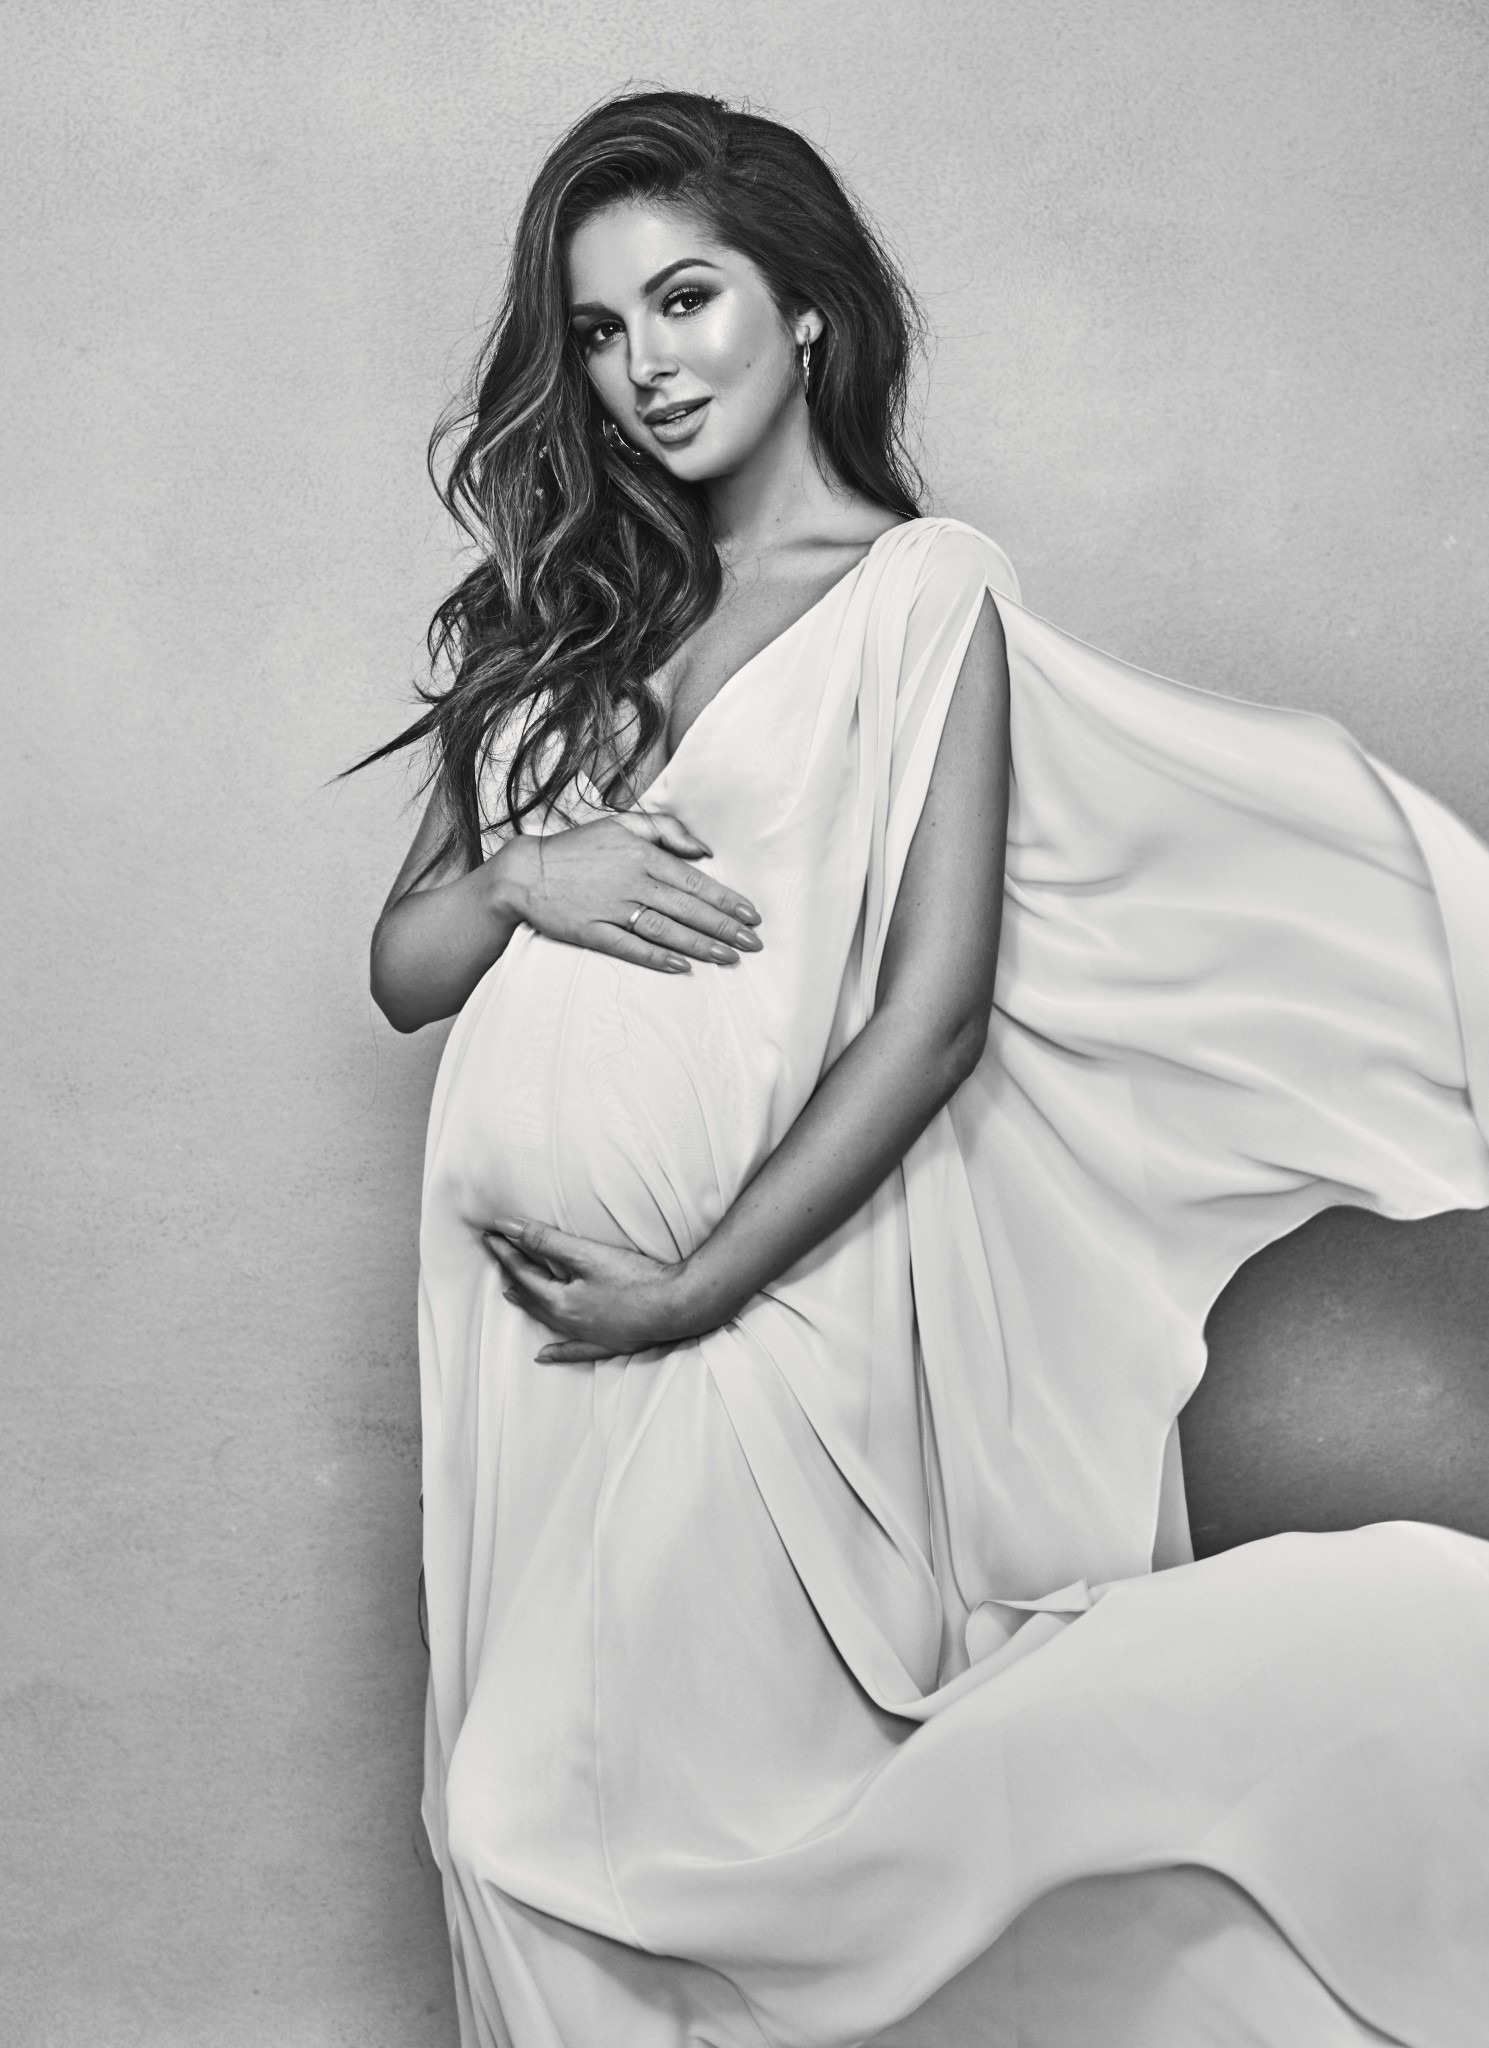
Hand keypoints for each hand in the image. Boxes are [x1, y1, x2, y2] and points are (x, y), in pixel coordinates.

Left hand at [483, 1218, 711, 1361]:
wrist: (678, 1307)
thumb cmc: (636, 1280)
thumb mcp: (586, 1255)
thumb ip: (545, 1241)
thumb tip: (508, 1228)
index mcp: (559, 1301)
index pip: (522, 1271)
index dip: (506, 1250)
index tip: (490, 1234)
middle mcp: (568, 1323)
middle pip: (531, 1294)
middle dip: (512, 1272)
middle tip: (498, 1254)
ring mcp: (588, 1336)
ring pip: (547, 1319)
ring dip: (528, 1303)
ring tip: (511, 1293)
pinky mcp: (608, 1343)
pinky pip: (574, 1350)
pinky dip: (558, 1351)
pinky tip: (545, 1356)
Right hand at [488, 811, 762, 973]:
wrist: (524, 873)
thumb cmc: (577, 848)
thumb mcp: (622, 823)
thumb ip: (666, 830)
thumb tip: (704, 849)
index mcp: (641, 855)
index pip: (694, 881)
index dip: (726, 900)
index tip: (751, 915)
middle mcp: (631, 882)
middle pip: (687, 908)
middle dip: (723, 927)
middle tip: (752, 944)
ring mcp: (611, 909)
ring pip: (665, 929)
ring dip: (699, 944)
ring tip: (727, 957)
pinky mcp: (592, 932)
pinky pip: (630, 947)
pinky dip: (657, 957)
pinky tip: (682, 966)